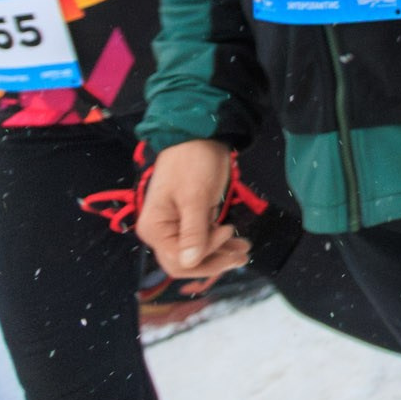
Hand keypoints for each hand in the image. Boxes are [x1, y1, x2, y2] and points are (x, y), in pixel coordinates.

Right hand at [138, 139, 251, 278]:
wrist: (199, 136)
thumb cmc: (193, 163)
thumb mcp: (195, 197)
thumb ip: (193, 232)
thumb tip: (189, 263)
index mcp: (155, 229)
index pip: (178, 260)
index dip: (205, 255)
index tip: (227, 232)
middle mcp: (162, 232)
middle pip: (186, 262)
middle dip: (214, 262)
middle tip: (243, 256)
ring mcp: (176, 227)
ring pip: (197, 253)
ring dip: (221, 255)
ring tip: (245, 251)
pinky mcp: (191, 219)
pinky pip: (203, 240)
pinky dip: (220, 243)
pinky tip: (238, 244)